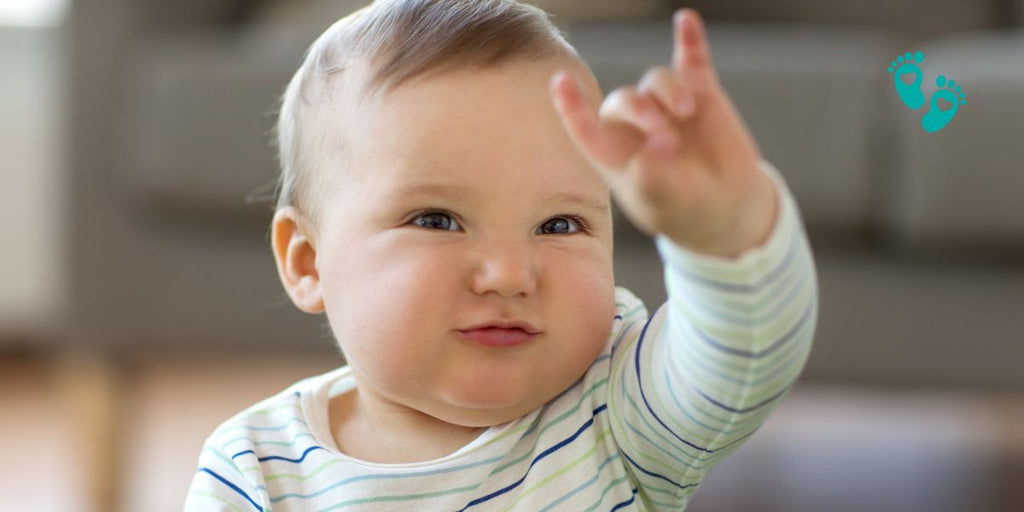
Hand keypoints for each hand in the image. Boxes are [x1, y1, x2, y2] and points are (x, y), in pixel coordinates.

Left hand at [550, 8, 777, 257]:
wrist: (725, 203)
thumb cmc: (681, 205)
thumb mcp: (664, 201)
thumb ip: (651, 180)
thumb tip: (648, 152)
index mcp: (612, 153)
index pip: (584, 128)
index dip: (571, 106)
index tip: (561, 81)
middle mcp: (634, 124)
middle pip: (624, 100)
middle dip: (642, 112)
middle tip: (666, 142)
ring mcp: (666, 105)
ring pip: (657, 80)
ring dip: (669, 92)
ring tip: (686, 114)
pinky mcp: (699, 92)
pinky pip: (691, 60)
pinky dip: (690, 41)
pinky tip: (687, 21)